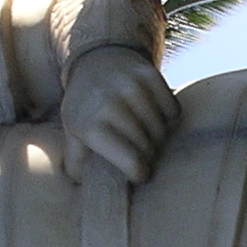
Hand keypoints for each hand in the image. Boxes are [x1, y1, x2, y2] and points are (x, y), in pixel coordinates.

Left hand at [59, 45, 179, 182]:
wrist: (96, 60)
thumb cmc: (86, 105)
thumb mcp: (73, 133)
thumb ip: (76, 162)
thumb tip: (83, 186)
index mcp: (90, 126)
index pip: (131, 162)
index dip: (141, 173)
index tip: (140, 174)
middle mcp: (110, 104)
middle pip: (148, 147)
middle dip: (148, 155)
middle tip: (141, 152)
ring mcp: (131, 87)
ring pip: (162, 130)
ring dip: (159, 137)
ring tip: (146, 133)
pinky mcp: (149, 75)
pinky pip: (173, 110)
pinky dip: (168, 117)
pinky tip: (153, 115)